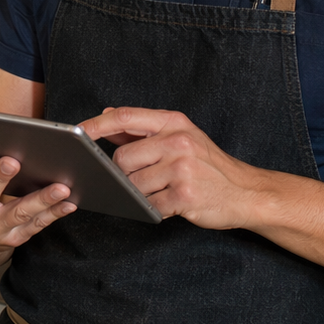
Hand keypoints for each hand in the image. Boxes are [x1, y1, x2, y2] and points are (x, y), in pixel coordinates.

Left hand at [79, 107, 268, 229]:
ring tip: (162, 191)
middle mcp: (178, 141)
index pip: (123, 117)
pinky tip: (170, 204)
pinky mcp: (185, 195)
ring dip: (140, 194)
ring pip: (132, 185)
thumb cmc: (209, 165)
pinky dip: (154, 208)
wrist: (247, 192)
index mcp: (174, 122)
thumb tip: (104, 115)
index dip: (95, 125)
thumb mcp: (181, 136)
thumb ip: (142, 129)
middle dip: (123, 174)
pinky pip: (149, 205)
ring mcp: (182, 168)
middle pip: (122, 158)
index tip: (76, 133)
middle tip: (144, 179)